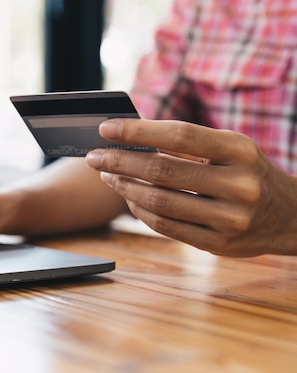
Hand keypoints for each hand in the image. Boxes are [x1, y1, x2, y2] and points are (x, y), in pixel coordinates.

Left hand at [86, 119, 296, 256]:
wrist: (289, 216)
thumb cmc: (248, 172)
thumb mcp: (230, 149)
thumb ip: (187, 144)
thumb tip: (129, 139)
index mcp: (239, 151)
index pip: (179, 135)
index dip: (137, 131)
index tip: (106, 128)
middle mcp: (238, 185)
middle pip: (162, 171)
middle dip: (120, 162)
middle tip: (95, 157)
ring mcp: (229, 218)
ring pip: (160, 202)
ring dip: (125, 188)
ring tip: (107, 176)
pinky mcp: (218, 244)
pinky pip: (166, 226)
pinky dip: (140, 211)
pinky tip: (128, 199)